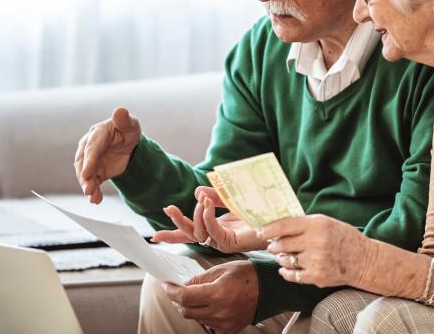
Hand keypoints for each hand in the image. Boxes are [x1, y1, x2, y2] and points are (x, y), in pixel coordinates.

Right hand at [74, 107, 140, 203]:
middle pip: (83, 162)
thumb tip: (120, 110)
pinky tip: (96, 200)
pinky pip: (92, 182)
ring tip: (93, 197)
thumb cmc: (128, 129)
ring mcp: (90, 160)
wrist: (128, 143)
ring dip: (88, 186)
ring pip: (85, 174)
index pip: (91, 147)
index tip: (86, 173)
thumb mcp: (130, 124)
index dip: (89, 160)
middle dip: (85, 177)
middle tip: (88, 189)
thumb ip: (124, 119)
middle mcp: (89, 146)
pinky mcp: (94, 171)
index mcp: (98, 132)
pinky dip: (93, 192)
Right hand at [151, 187, 267, 252]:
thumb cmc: (258, 209)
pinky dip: (207, 217)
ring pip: (198, 233)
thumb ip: (215, 194)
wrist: (278, 219)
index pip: (190, 232)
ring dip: (196, 214)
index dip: (173, 233)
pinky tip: (207, 206)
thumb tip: (197, 191)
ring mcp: (222, 241)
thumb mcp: (231, 197)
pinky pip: (211, 231)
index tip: (154, 236)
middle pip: (189, 234)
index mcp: (215, 227)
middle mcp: (216, 236)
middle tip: (170, 208)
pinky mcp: (230, 242)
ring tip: (203, 200)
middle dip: (178, 222)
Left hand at [161, 260, 257, 333]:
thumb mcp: (220, 269)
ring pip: (196, 318)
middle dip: (178, 300)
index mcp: (217, 293)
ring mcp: (225, 323)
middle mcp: (220, 311)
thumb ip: (199, 279)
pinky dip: (204, 315)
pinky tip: (209, 305)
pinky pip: (209, 324)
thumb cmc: (246, 275)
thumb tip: (183, 285)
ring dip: (191, 307)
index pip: (184, 297)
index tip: (167, 285)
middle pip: (186, 311)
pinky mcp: (229, 330)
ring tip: (197, 295)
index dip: (171, 291)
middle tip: (177, 290)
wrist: (268, 289)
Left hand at [261, 214, 369, 287]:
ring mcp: (316, 261)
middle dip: (273, 245)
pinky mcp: (317, 277)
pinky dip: (286, 272)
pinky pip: (293, 276)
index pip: (284, 225)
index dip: (268, 229)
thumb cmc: (342, 237)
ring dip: (280, 258)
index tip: (260, 232)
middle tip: (271, 245)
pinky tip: (284, 269)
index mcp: (316, 225)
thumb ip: (303, 223)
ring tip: (281, 256)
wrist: (364, 260)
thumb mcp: (324, 222)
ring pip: (286, 260)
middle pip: (282, 244)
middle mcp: (315, 242)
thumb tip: (277, 226)